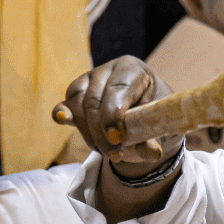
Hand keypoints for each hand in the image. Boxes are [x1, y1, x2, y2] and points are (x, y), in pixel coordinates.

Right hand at [55, 56, 180, 177]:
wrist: (145, 114)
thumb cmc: (154, 114)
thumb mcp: (160, 125)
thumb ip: (154, 137)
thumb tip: (151, 152)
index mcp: (132, 69)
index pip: (118, 87)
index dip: (114, 113)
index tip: (117, 138)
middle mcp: (107, 70)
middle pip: (94, 99)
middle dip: (101, 130)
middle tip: (114, 153)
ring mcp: (88, 80)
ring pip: (78, 104)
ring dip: (89, 132)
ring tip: (106, 151)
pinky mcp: (75, 94)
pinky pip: (64, 104)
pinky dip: (63, 114)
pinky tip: (63, 119)